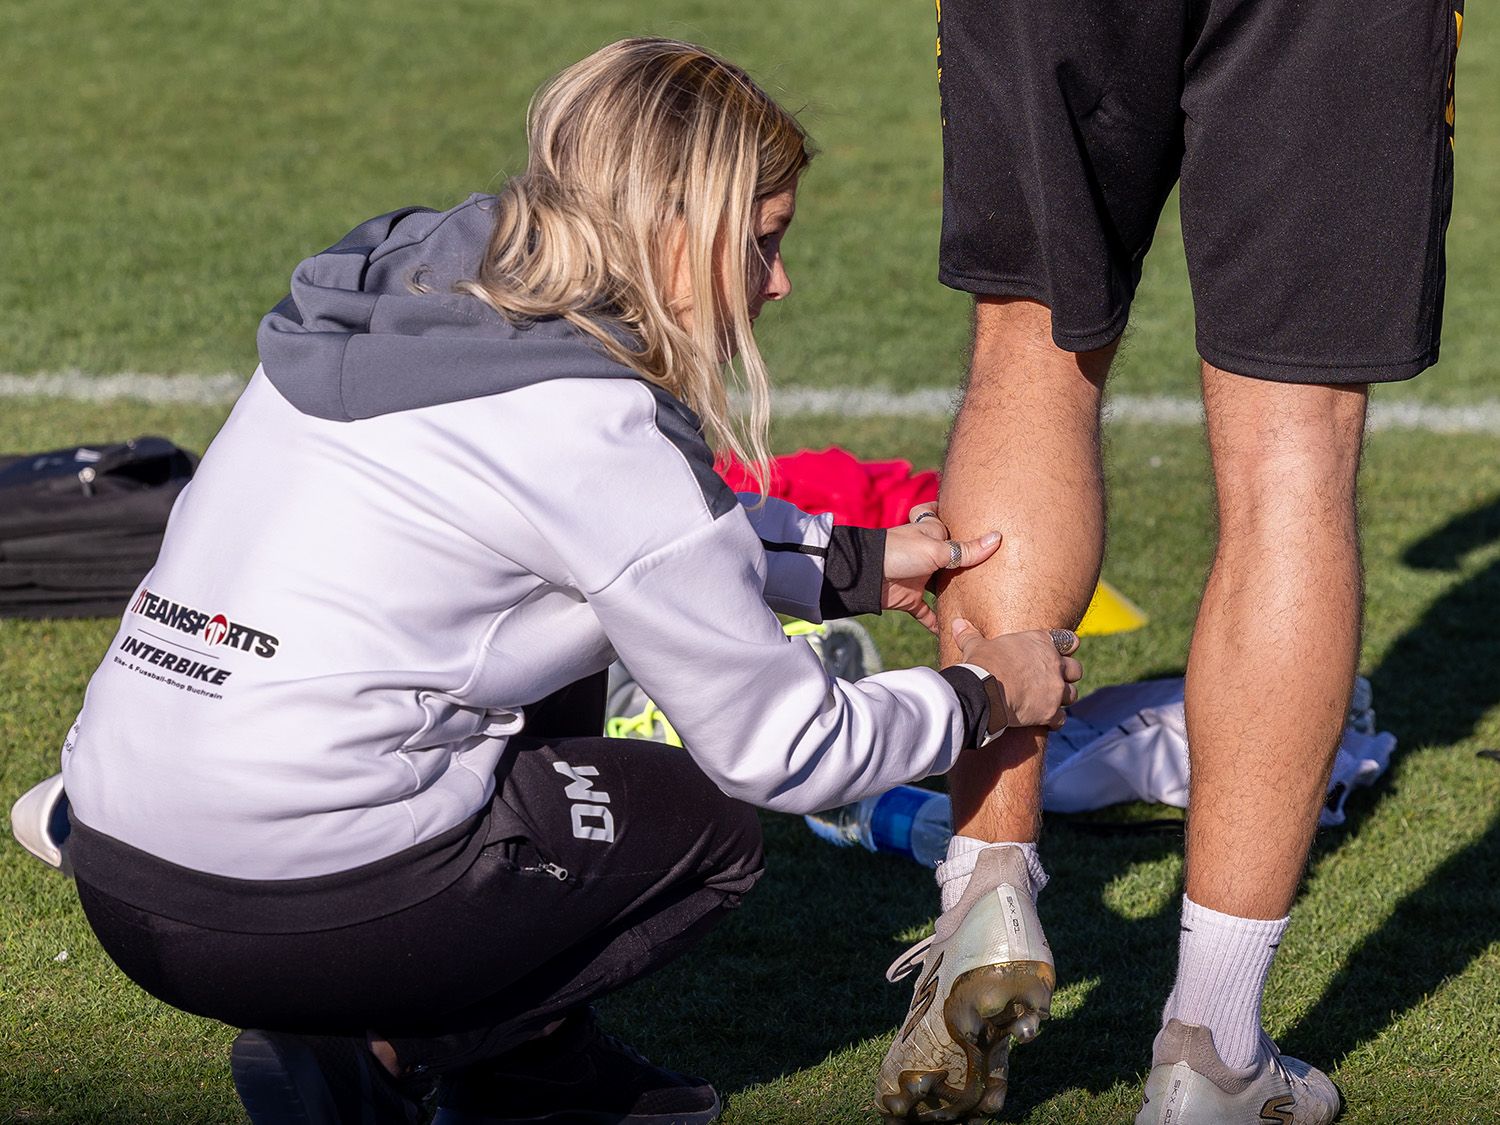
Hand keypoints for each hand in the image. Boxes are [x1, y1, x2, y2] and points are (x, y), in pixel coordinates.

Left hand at [882, 503, 1001, 632]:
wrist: (867, 575)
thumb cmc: (900, 552)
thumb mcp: (936, 549)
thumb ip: (965, 550)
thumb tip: (996, 539)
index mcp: (932, 533)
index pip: (949, 524)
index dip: (962, 523)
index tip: (983, 527)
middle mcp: (927, 554)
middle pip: (951, 559)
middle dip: (966, 565)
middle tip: (996, 571)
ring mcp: (920, 577)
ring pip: (941, 587)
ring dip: (955, 594)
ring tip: (982, 602)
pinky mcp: (911, 598)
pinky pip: (927, 613)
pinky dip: (936, 623)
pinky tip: (952, 632)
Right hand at [950, 618, 1083, 729]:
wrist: (984, 691)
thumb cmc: (982, 663)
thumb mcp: (975, 646)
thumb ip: (970, 635)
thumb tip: (957, 623)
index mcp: (1041, 643)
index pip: (1068, 639)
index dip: (1067, 645)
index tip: (1063, 650)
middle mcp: (1054, 664)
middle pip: (1076, 669)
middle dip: (1068, 675)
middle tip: (1055, 679)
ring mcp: (1055, 689)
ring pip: (1072, 694)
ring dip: (1062, 698)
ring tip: (1049, 701)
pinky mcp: (1051, 712)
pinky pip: (1061, 718)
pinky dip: (1054, 720)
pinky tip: (1045, 720)